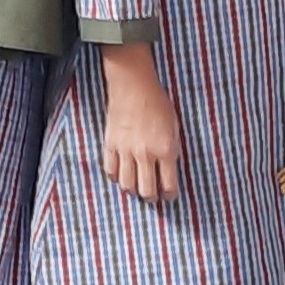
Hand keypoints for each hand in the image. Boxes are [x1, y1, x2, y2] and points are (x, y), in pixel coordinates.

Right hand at [100, 42, 181, 202]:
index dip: (170, 195)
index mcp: (165, 149)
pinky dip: (115, 177)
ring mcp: (126, 151)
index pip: (169, 185)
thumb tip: (169, 168)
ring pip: (127, 184)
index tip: (169, 196)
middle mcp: (145, 154)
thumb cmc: (157, 102)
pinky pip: (110, 170)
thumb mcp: (174, 126)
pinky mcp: (111, 145)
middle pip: (146, 190)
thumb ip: (172, 149)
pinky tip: (121, 175)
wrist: (133, 86)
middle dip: (151, 198)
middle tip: (153, 196)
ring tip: (137, 187)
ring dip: (133, 190)